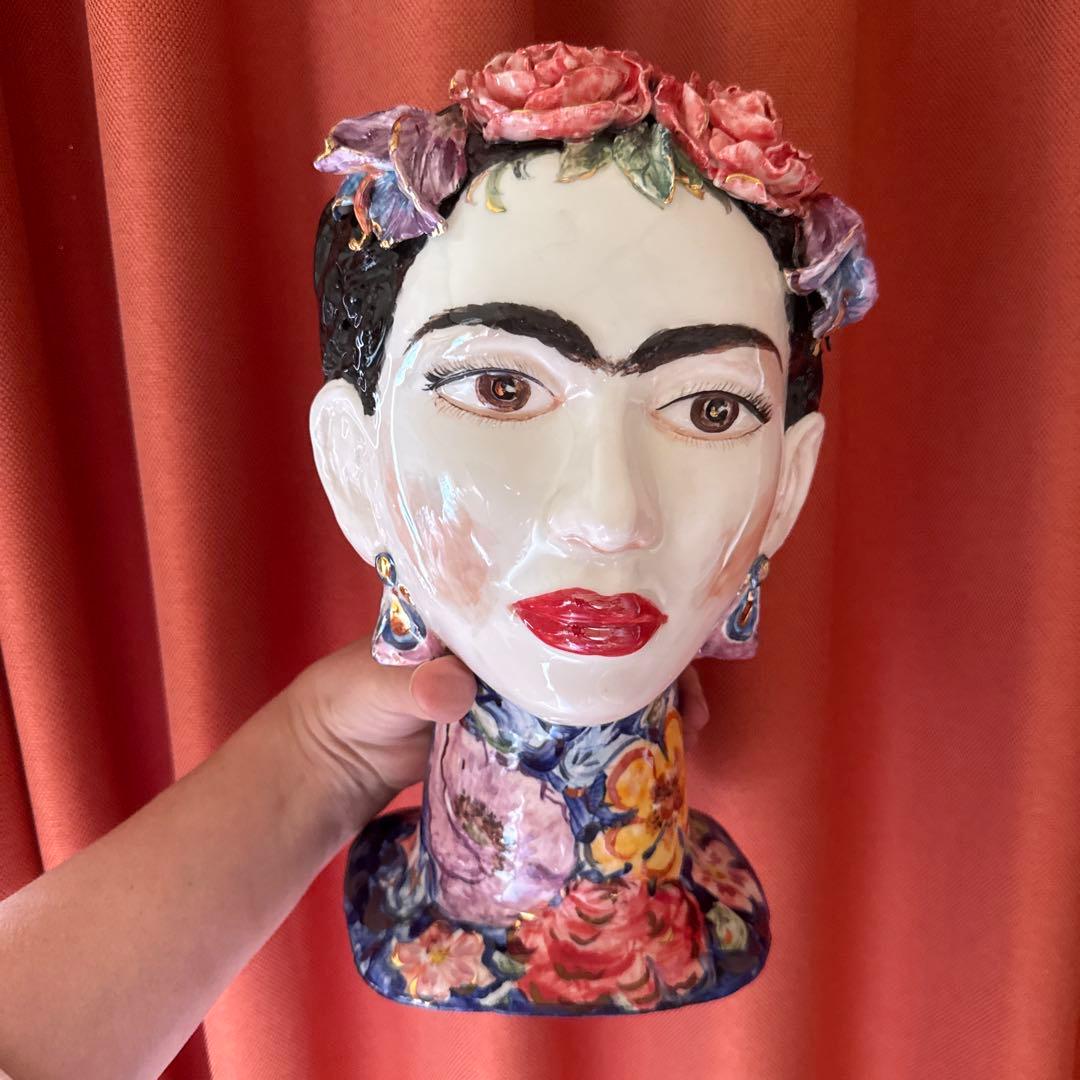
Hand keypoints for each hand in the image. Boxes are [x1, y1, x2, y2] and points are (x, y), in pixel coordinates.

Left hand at [284, 638, 711, 831]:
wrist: (327, 767)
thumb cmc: (343, 704)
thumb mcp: (371, 687)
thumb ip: (412, 686)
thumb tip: (454, 688)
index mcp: (483, 618)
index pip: (561, 601)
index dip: (614, 615)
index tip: (665, 636)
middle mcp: (510, 651)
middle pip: (592, 649)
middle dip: (649, 666)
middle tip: (694, 700)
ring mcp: (516, 698)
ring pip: (589, 694)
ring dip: (639, 709)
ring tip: (690, 731)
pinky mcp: (514, 743)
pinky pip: (569, 741)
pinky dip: (605, 750)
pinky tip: (643, 765)